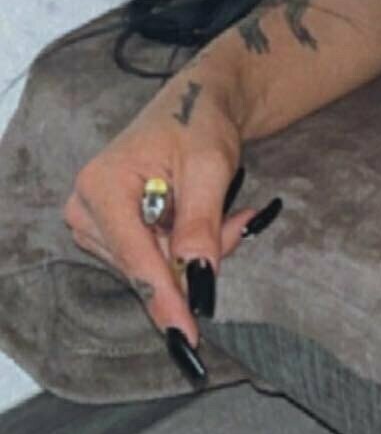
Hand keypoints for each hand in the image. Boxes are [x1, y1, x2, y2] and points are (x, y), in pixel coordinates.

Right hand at [61, 80, 263, 362]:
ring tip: (227, 208)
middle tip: (241, 221)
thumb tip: (196, 276)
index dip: (166, 296)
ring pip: (153, 265)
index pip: (137, 258)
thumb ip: (200, 221)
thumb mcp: (209, 166)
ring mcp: (95, 221)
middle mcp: (87, 207)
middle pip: (146, 264)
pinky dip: (186, 245)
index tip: (186, 332)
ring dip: (196, 248)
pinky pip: (153, 256)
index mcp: (103, 186)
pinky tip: (210, 218)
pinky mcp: (110, 229)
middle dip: (196, 255)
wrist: (199, 101)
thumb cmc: (201, 121)